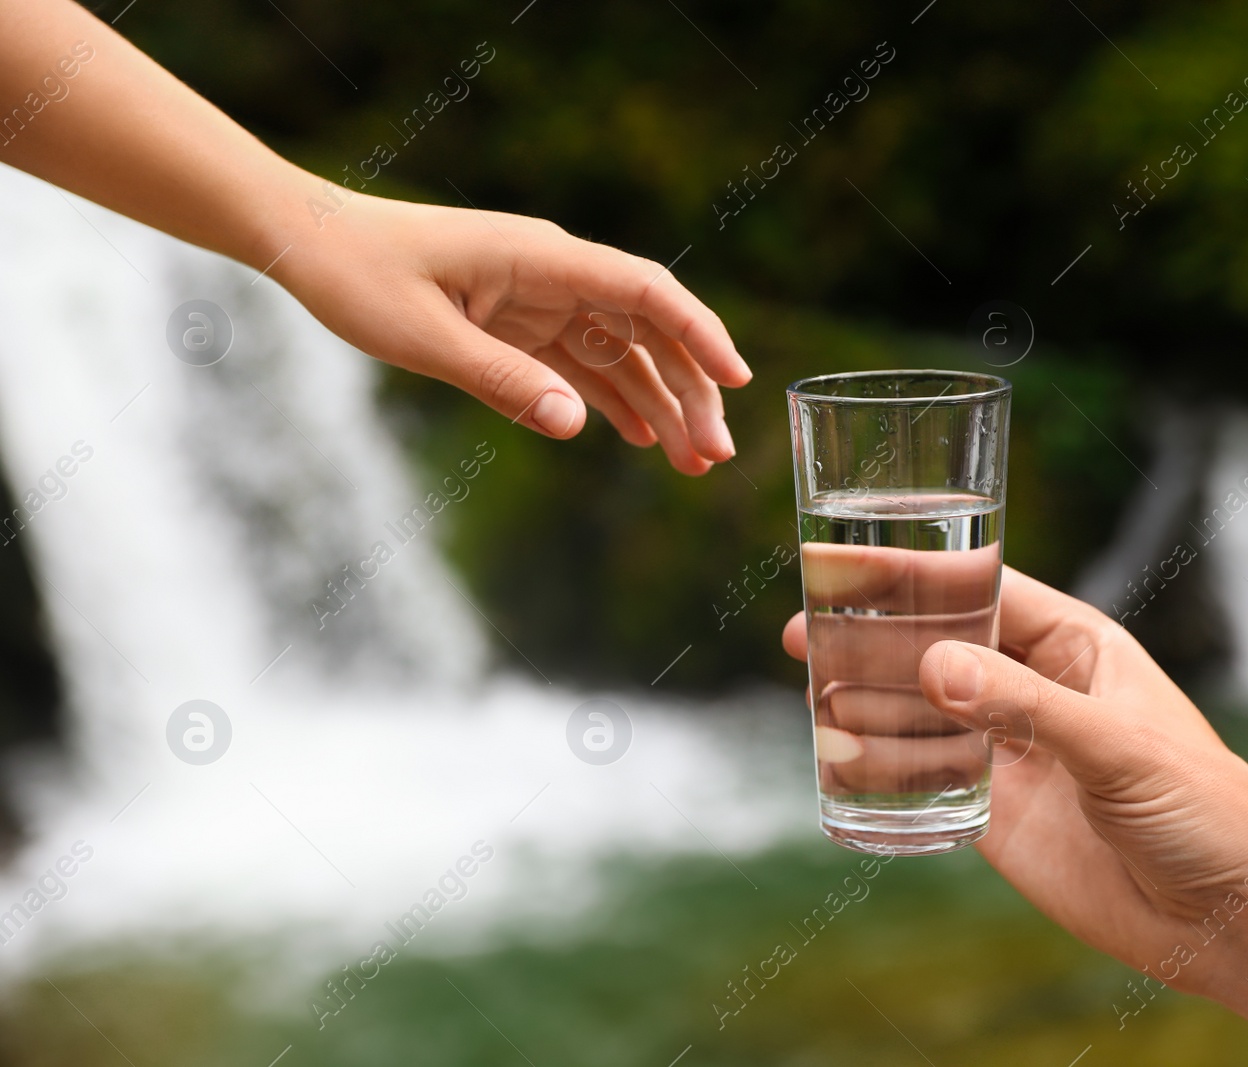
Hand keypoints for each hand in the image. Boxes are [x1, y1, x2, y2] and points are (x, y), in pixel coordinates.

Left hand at [277, 192, 750, 474]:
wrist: (310, 244)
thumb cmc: (359, 277)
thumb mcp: (425, 337)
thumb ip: (503, 381)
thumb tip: (577, 426)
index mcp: (542, 259)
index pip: (645, 291)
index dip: (699, 333)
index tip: (739, 379)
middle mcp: (555, 274)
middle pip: (647, 330)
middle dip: (690, 390)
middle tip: (715, 456)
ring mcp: (541, 299)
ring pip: (622, 352)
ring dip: (660, 404)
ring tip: (691, 462)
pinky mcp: (521, 323)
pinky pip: (583, 363)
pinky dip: (615, 400)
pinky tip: (641, 439)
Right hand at [785, 563, 1247, 990]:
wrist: (1228, 920)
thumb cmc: (1207, 811)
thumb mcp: (1119, 747)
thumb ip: (1026, 707)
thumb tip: (934, 667)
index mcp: (1074, 648)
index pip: (980, 593)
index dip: (915, 577)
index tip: (849, 565)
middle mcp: (1032, 691)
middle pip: (936, 650)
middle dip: (874, 642)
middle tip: (804, 634)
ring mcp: (1008, 753)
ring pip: (919, 714)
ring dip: (868, 705)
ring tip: (815, 700)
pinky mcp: (992, 815)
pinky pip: (922, 781)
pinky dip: (879, 771)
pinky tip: (838, 762)